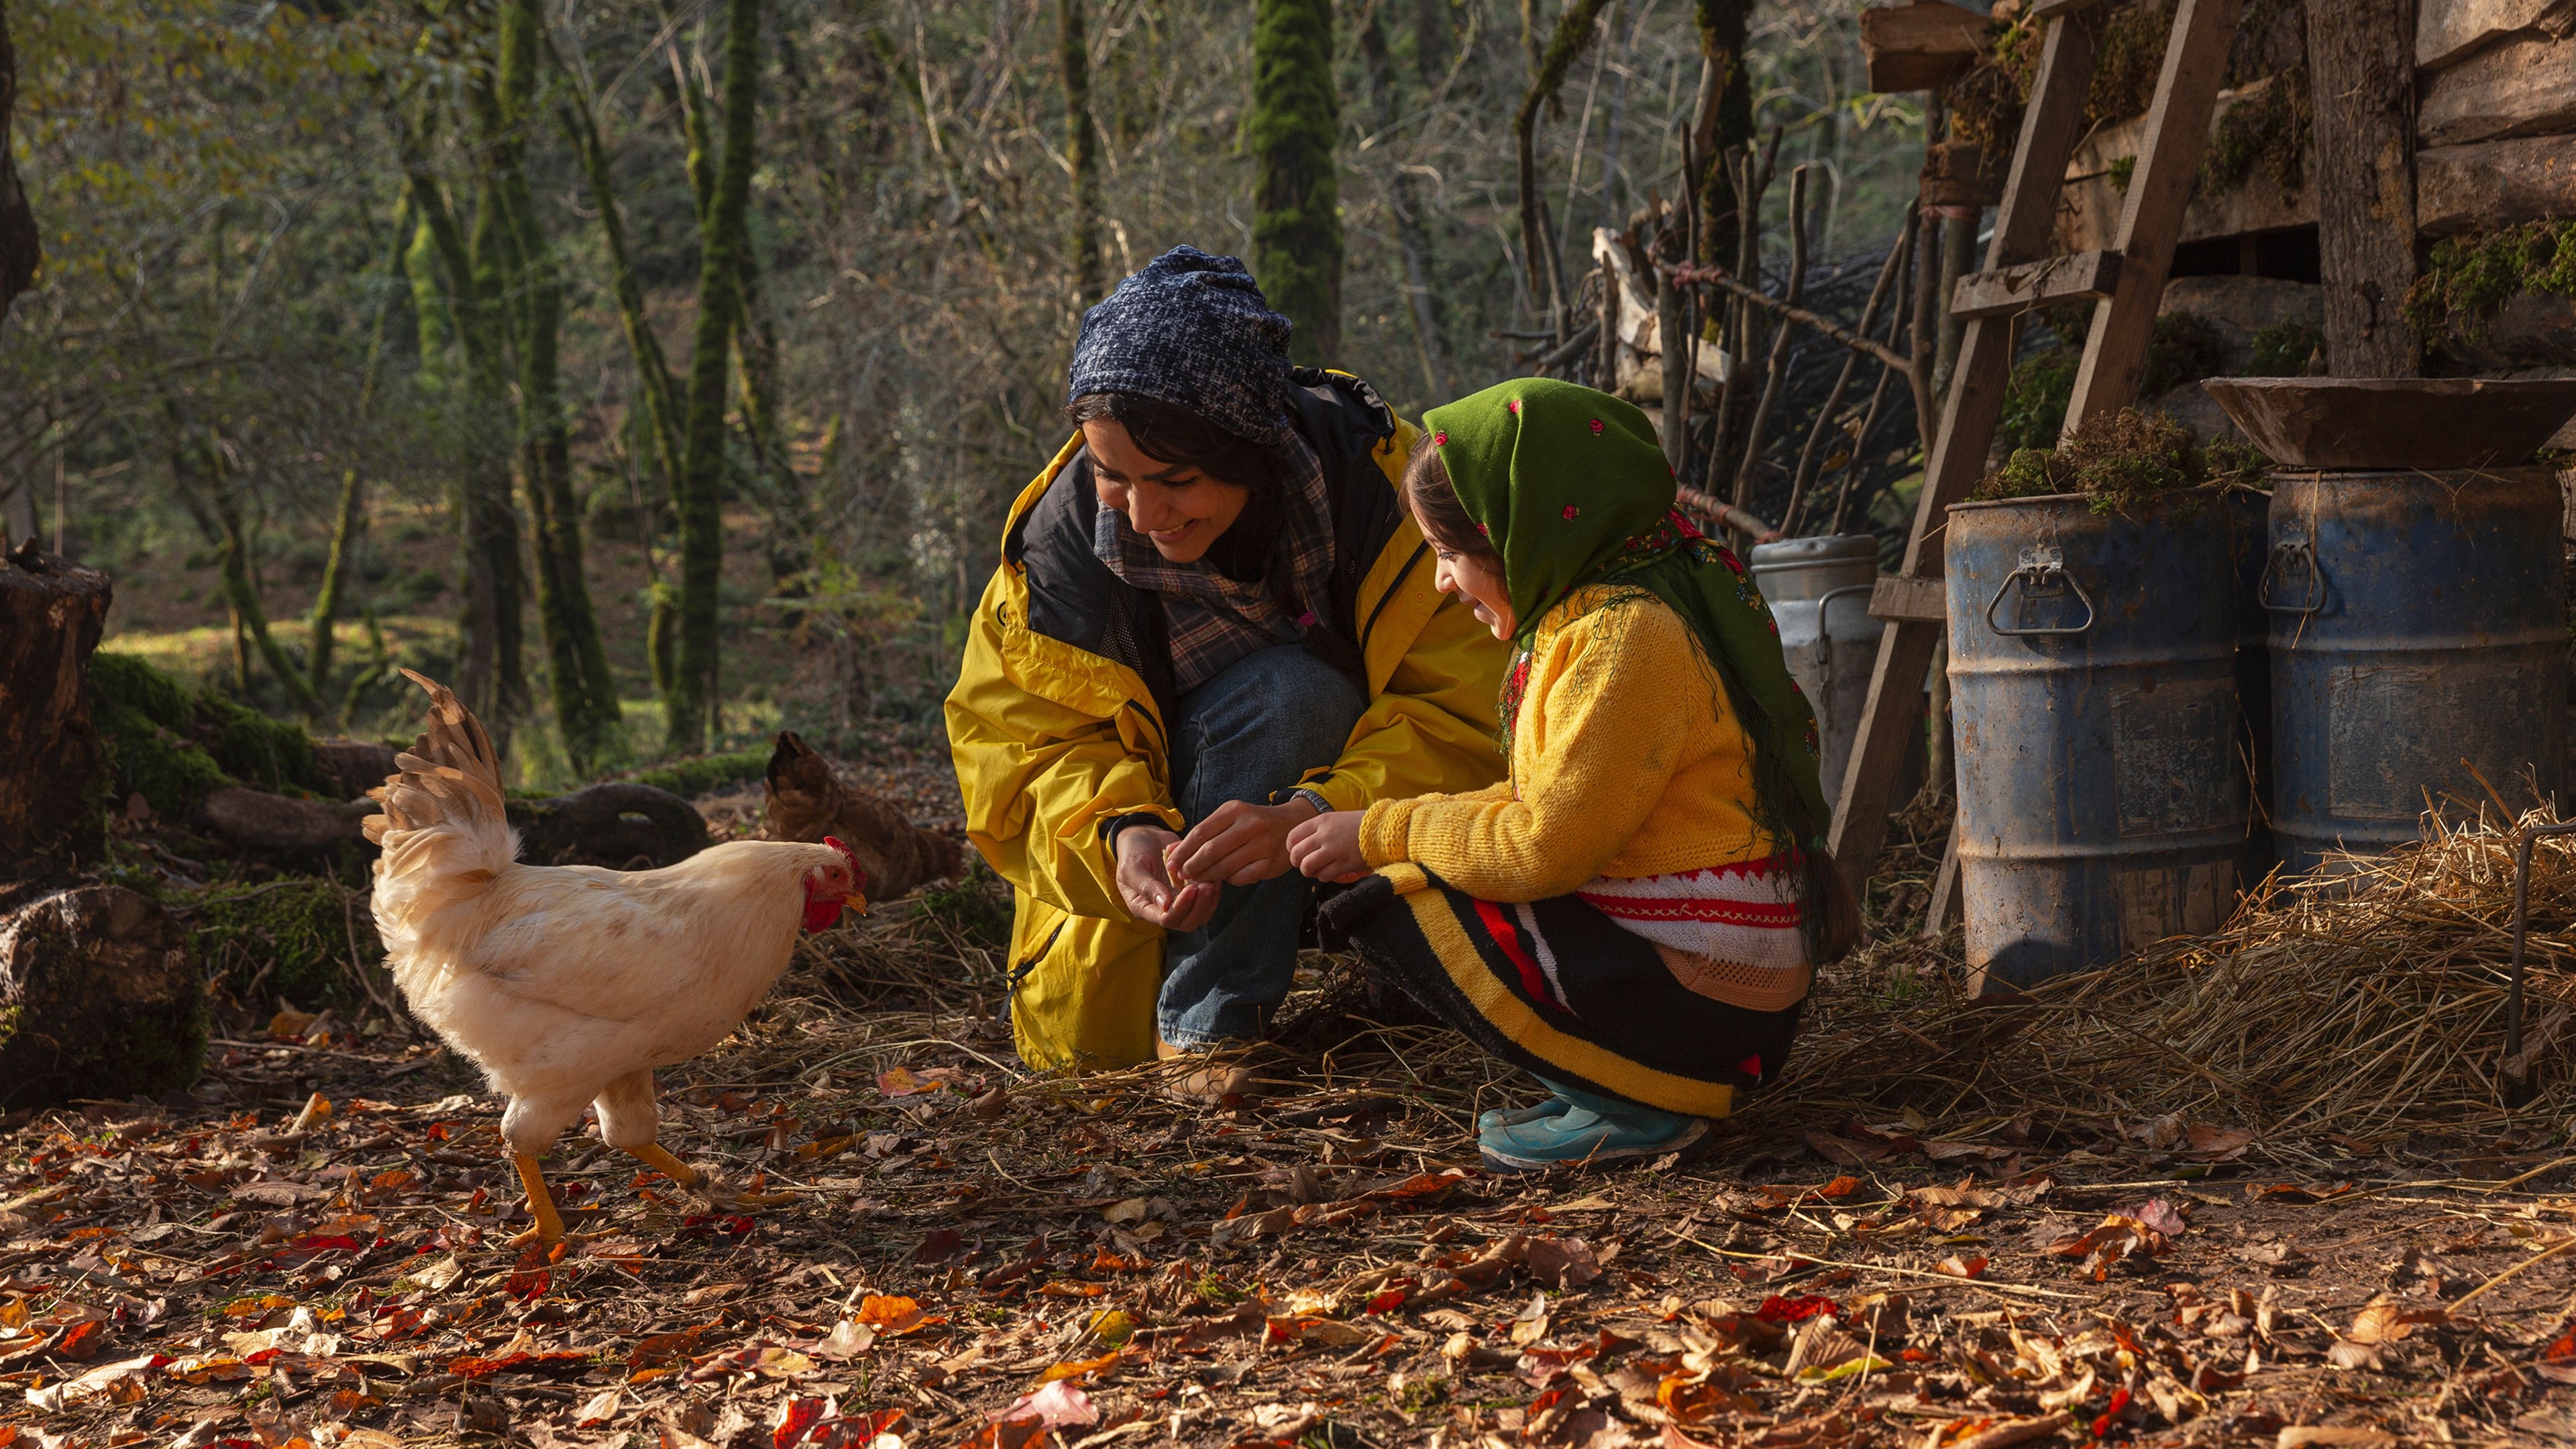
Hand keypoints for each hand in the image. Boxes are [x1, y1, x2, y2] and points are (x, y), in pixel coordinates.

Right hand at [1114, 826, 1218, 930]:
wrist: (1144, 837)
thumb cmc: (1132, 852)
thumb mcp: (1131, 867)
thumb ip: (1146, 886)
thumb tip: (1166, 905)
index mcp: (1144, 908)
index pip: (1167, 919)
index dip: (1181, 908)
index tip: (1190, 888)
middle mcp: (1163, 909)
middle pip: (1187, 922)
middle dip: (1199, 906)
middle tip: (1206, 886)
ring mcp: (1179, 901)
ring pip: (1200, 915)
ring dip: (1209, 901)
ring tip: (1211, 882)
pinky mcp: (1190, 891)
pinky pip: (1207, 900)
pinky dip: (1214, 892)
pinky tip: (1215, 878)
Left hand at [1169, 798, 1316, 887]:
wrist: (1292, 824)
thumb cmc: (1253, 822)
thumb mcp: (1230, 818)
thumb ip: (1204, 833)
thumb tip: (1172, 851)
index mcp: (1235, 810)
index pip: (1201, 832)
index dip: (1183, 850)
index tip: (1171, 863)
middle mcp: (1250, 825)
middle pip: (1210, 851)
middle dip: (1191, 866)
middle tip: (1182, 875)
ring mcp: (1262, 845)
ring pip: (1224, 867)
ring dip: (1207, 876)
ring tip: (1198, 879)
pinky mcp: (1270, 864)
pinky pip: (1241, 877)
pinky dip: (1229, 880)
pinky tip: (1224, 878)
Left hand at [1286, 810, 1369, 883]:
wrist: (1385, 829)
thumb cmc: (1361, 825)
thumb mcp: (1337, 819)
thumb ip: (1320, 830)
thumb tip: (1304, 846)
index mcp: (1322, 821)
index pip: (1293, 836)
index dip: (1292, 849)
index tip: (1298, 853)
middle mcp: (1325, 835)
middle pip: (1297, 853)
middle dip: (1298, 863)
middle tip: (1305, 865)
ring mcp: (1334, 850)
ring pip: (1307, 866)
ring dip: (1309, 872)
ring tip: (1317, 870)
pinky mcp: (1345, 864)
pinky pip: (1324, 875)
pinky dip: (1324, 877)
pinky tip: (1331, 873)